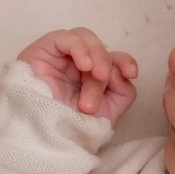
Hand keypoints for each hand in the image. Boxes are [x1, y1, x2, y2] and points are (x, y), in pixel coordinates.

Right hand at [18, 27, 137, 125]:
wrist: (44, 135)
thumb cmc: (72, 126)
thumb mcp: (108, 112)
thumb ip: (123, 90)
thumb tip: (120, 71)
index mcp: (93, 79)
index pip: (114, 59)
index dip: (125, 61)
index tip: (131, 73)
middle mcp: (78, 66)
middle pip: (101, 50)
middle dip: (107, 68)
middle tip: (102, 81)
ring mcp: (61, 58)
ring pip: (87, 39)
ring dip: (97, 57)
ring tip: (95, 76)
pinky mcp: (43, 51)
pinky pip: (65, 37)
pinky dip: (80, 48)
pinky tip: (84, 65)